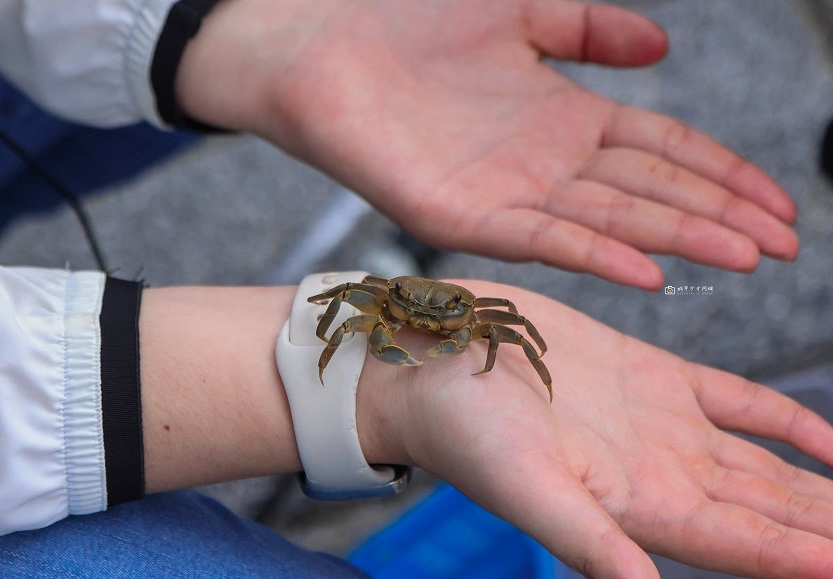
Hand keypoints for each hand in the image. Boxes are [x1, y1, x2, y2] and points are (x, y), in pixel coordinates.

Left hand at [177, 0, 797, 289]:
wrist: (318, 41)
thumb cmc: (407, 20)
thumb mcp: (518, 11)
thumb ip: (587, 30)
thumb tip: (660, 50)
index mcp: (561, 117)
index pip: (661, 150)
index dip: (720, 172)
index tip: (776, 199)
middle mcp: (542, 162)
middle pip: (648, 192)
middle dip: (718, 215)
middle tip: (784, 244)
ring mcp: (504, 191)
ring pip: (606, 220)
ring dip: (676, 239)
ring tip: (743, 257)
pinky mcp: (459, 213)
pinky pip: (536, 237)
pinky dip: (592, 253)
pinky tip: (645, 269)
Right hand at [357, 280, 832, 577]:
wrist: (434, 363)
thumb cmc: (461, 429)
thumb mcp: (523, 481)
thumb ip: (585, 537)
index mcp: (633, 505)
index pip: (741, 545)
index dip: (802, 556)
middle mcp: (658, 471)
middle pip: (766, 511)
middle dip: (825, 526)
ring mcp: (660, 423)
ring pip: (762, 462)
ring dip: (819, 485)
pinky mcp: (650, 372)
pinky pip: (737, 400)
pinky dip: (785, 420)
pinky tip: (827, 438)